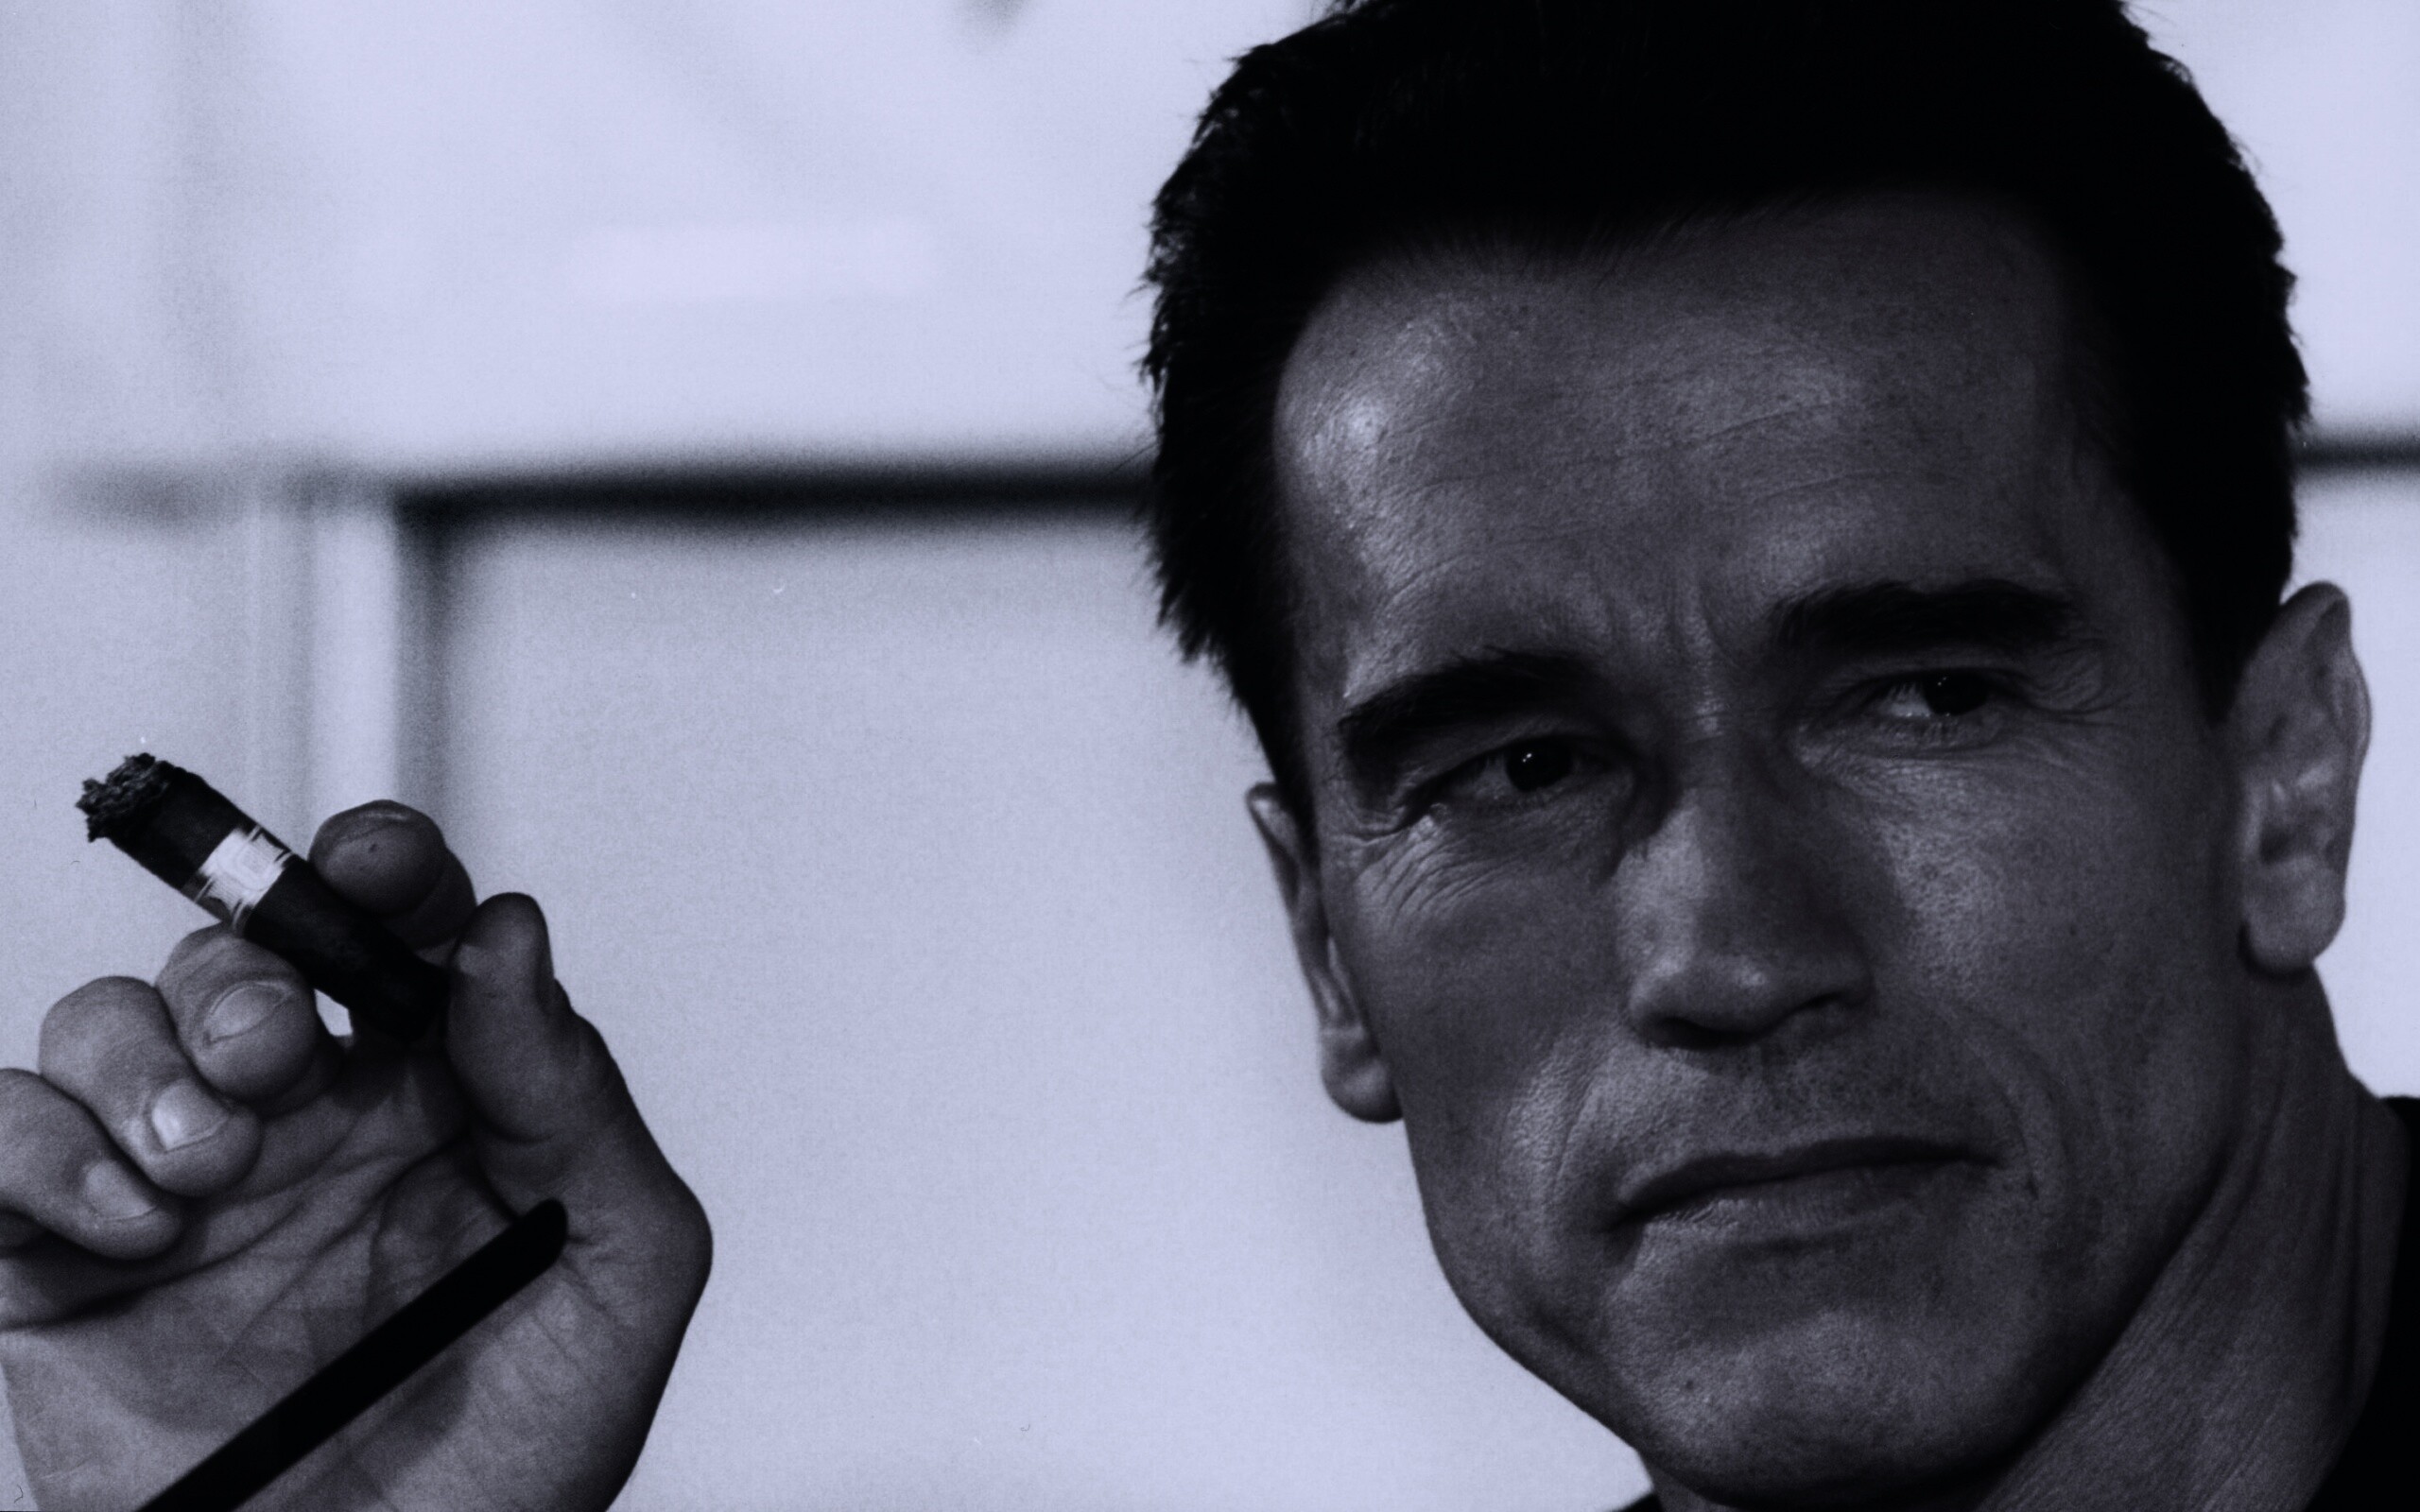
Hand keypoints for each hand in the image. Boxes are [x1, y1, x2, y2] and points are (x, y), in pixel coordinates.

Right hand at [0, 803, 711, 1509]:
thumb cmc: (515, 1457)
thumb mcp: (618, 1267)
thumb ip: (574, 1097)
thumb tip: (510, 940)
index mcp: (439, 1097)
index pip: (403, 928)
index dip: (387, 866)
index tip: (381, 863)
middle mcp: (305, 1121)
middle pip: (242, 954)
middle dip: (248, 974)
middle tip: (277, 1052)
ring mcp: (177, 1184)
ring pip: (111, 1022)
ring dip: (146, 1060)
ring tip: (210, 1163)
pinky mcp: (61, 1265)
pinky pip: (1, 1135)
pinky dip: (40, 1147)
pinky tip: (132, 1218)